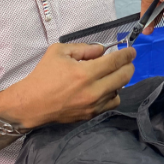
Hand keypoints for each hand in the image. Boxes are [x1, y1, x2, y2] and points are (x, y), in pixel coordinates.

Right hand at [0, 43, 135, 127]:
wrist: (32, 103)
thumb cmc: (43, 75)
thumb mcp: (59, 52)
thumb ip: (83, 48)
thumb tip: (102, 50)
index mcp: (85, 73)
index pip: (115, 62)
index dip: (126, 55)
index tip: (131, 51)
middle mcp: (93, 91)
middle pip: (123, 77)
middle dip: (128, 66)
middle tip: (127, 61)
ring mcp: (93, 105)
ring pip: (119, 92)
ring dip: (119, 81)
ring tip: (111, 75)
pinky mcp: (91, 115)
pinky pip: (111, 104)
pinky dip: (112, 94)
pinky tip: (105, 88)